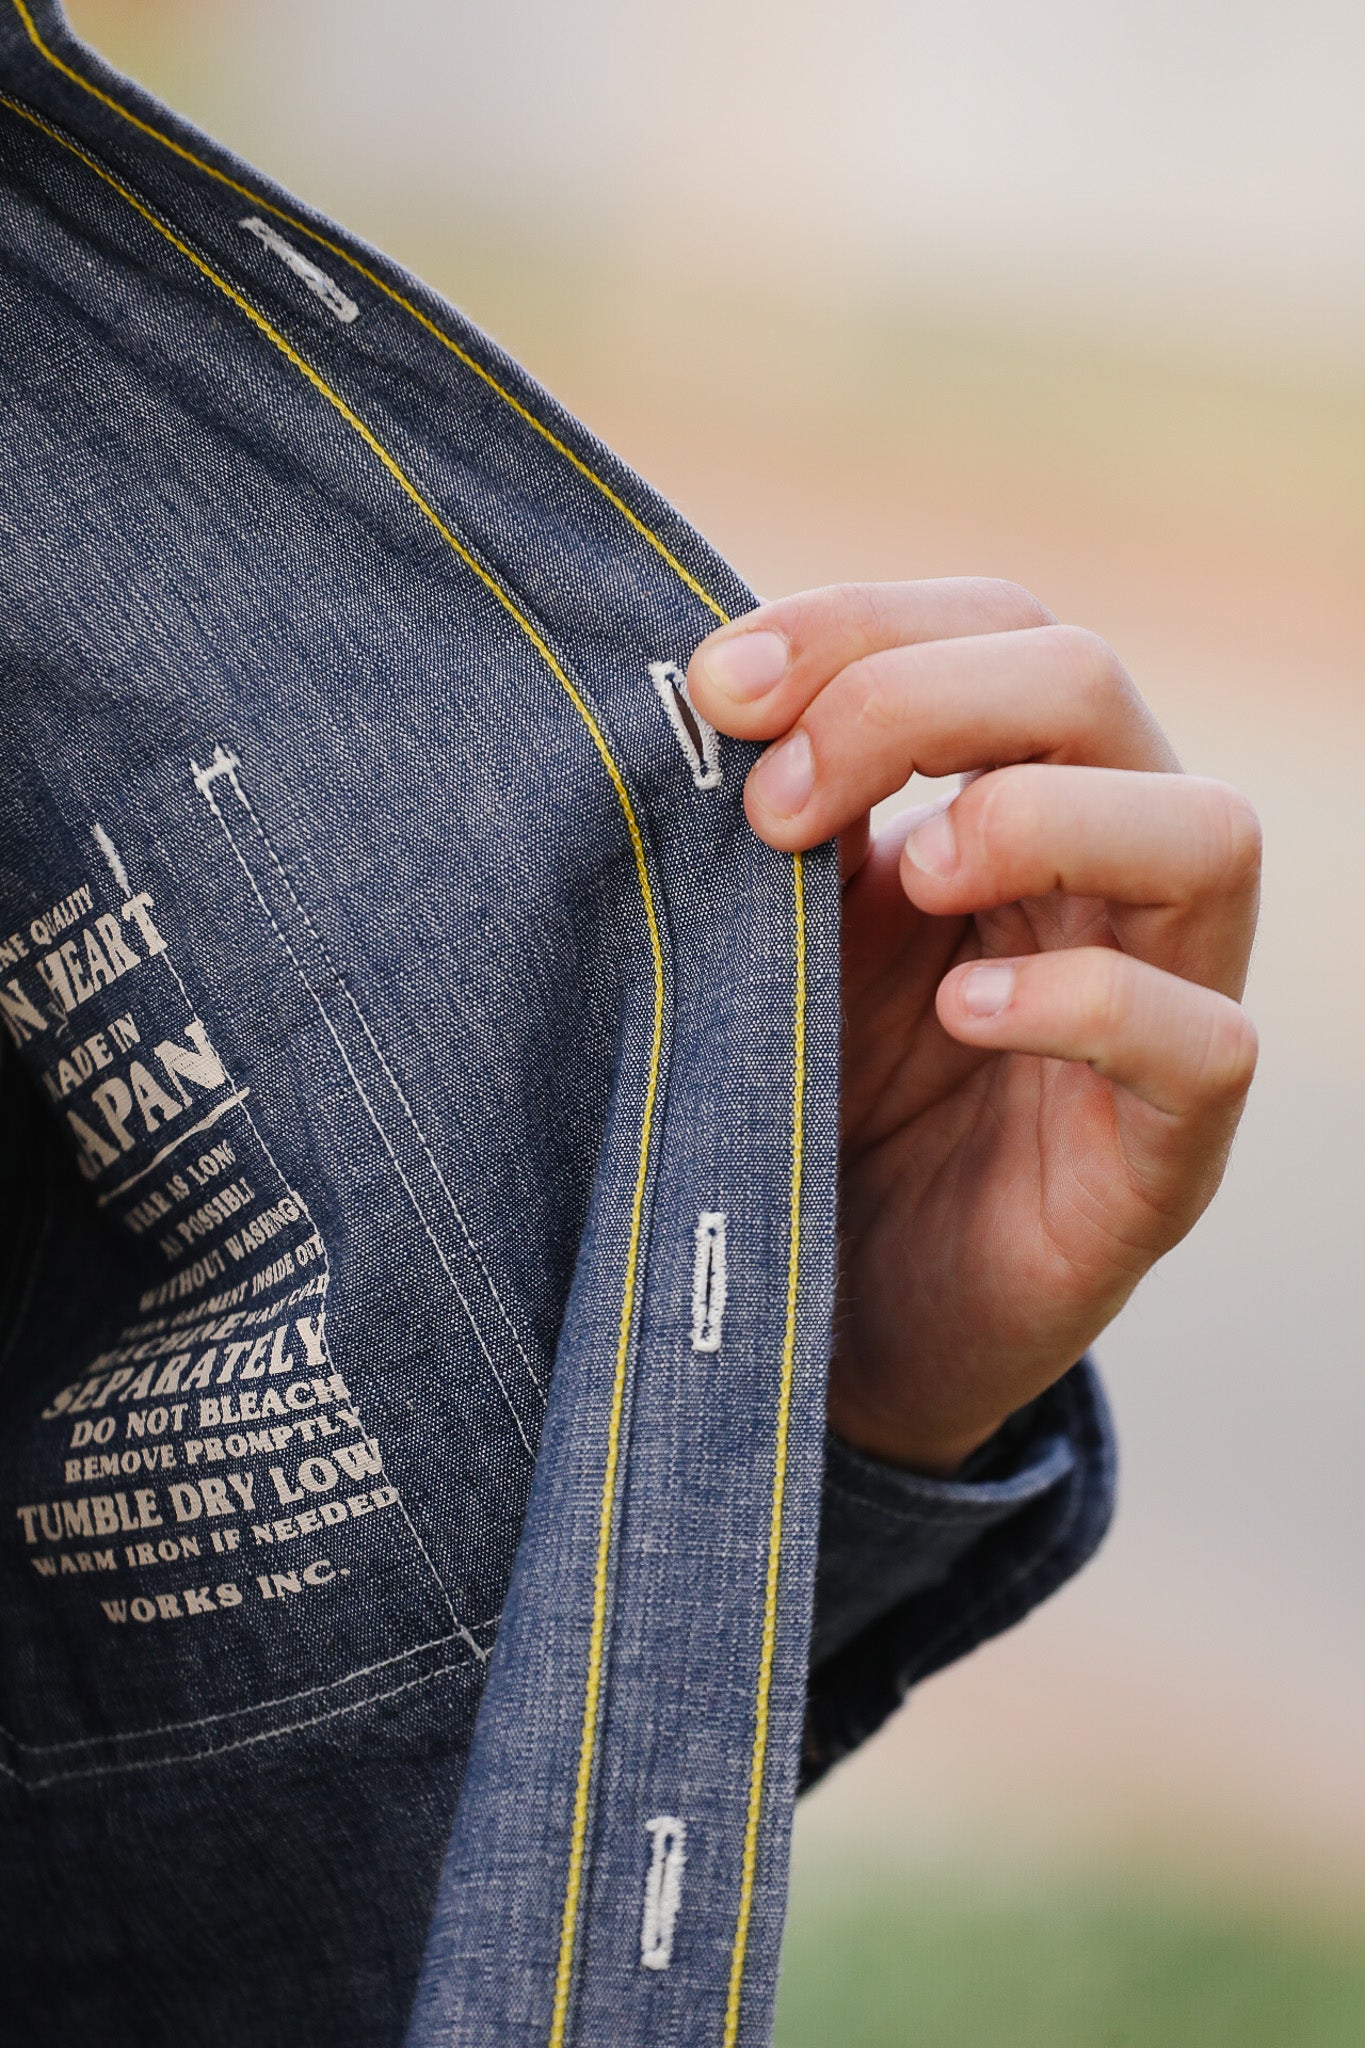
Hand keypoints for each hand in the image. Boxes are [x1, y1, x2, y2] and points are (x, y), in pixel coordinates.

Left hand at [688, 581, 1259, 1473]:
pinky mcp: (1167, 1149)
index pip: (991, 630)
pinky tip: (971, 1014)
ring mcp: (1158, 1006)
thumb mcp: (780, 935)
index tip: (716, 685)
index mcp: (1012, 798)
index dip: (864, 625)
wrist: (831, 1316)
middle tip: (773, 806)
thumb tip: (713, 691)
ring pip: (1206, 833)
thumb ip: (782, 822)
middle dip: (919, 700)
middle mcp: (1104, 878)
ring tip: (915, 875)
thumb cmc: (811, 1102)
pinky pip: (1203, 1042)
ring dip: (1041, 818)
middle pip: (1091, 684)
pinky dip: (1089, 1006)